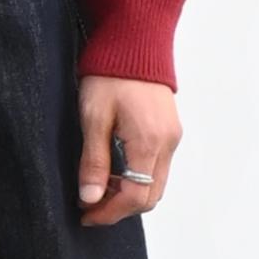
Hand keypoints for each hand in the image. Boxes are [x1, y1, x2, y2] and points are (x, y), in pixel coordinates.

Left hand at [76, 78, 180, 224]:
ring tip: (98, 189)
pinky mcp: (169, 131)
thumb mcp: (94, 118)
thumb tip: (91, 198)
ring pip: (156, 184)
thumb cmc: (110, 75)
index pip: (136, 196)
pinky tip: (115, 172)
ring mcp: (171, 137)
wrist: (134, 43)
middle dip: (120, 208)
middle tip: (89, 207)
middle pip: (150, 196)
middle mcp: (167, 143)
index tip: (86, 215)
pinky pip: (158, 168)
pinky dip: (138, 179)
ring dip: (129, 194)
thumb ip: (94, 161)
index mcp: (149, 142)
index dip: (110, 212)